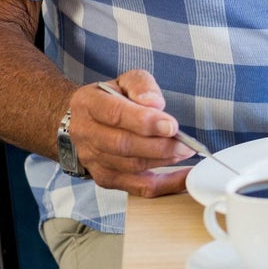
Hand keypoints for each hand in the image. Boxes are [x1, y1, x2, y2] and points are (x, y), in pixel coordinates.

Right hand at [66, 70, 192, 196]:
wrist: (82, 122)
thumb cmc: (110, 98)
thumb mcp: (125, 81)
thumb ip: (141, 86)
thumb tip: (155, 104)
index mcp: (89, 104)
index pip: (116, 114)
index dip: (145, 122)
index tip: (171, 125)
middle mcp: (86, 134)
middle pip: (122, 145)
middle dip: (158, 146)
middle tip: (184, 143)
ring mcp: (93, 159)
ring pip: (129, 166)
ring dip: (162, 161)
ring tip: (185, 152)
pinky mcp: (105, 178)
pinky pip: (136, 187)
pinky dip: (163, 185)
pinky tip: (184, 177)